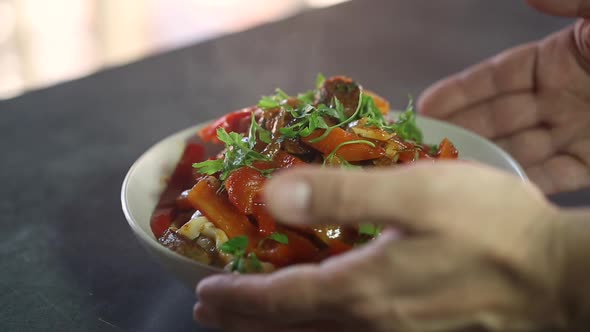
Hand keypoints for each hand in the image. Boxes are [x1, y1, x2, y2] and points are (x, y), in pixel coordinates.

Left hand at [194, 163, 569, 331]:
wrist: (556, 277)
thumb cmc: (489, 227)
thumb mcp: (413, 193)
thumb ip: (339, 195)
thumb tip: (272, 195)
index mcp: (359, 290)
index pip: (277, 301)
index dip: (236, 298)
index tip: (203, 294)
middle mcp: (369, 324)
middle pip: (289, 329)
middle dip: (245, 320)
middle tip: (211, 309)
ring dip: (277, 328)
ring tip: (253, 317)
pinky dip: (316, 329)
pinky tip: (321, 318)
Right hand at [418, 2, 589, 194]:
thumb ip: (571, 1)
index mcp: (564, 59)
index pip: (498, 79)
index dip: (461, 93)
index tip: (425, 108)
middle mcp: (565, 98)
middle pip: (500, 117)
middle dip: (461, 130)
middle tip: (421, 146)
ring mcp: (580, 132)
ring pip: (519, 148)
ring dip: (483, 159)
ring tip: (443, 171)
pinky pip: (553, 174)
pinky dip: (522, 182)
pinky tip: (492, 188)